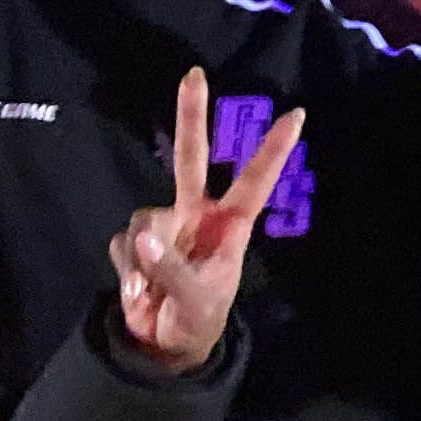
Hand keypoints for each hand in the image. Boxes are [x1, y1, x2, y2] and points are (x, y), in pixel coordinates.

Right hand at [109, 68, 303, 374]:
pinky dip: (127, 270)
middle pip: (192, 158)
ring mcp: (164, 225)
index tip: (297, 114)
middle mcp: (197, 215)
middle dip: (191, 116)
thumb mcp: (195, 300)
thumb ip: (171, 268)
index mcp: (229, 226)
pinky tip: (139, 289)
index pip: (255, 181)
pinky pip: (124, 244)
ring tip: (156, 291)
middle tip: (194, 74)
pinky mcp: (135, 241)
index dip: (273, 149)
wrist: (164, 346)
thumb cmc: (198, 319)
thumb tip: (143, 235)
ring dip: (145, 258)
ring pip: (145, 217)